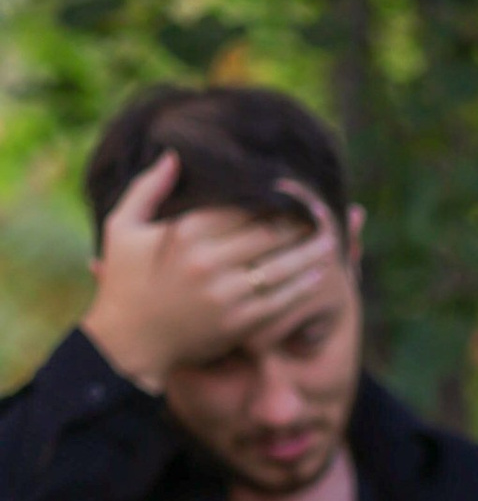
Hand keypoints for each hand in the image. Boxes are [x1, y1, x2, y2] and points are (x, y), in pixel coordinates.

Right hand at [85, 153, 337, 394]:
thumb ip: (148, 188)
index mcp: (184, 232)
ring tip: (331, 240)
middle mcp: (208, 261)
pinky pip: (281, 301)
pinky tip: (318, 275)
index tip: (293, 191)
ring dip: (310, 253)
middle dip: (300, 222)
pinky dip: (303, 287)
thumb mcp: (123, 227)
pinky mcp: (239, 324)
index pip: (242, 205)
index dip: (272, 196)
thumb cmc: (125, 282)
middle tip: (321, 212)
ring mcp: (226, 295)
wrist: (130, 345)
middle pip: (268, 233)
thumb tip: (175, 155)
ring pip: (281, 266)